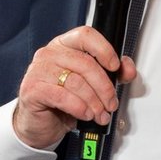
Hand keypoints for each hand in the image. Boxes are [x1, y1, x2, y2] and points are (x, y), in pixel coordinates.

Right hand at [12, 26, 138, 150]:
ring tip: (99, 114)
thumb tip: (128, 69)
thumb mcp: (89, 86)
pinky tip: (84, 114)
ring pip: (76, 82)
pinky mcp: (32, 89)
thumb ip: (110, 74)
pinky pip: (63, 97)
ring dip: (94, 102)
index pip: (85, 35)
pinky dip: (79, 108)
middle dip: (104, 87)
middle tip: (111, 103)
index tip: (115, 66)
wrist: (39, 124)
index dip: (104, 49)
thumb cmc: (62, 102)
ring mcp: (38, 70)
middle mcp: (49, 54)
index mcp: (64, 46)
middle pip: (85, 63)